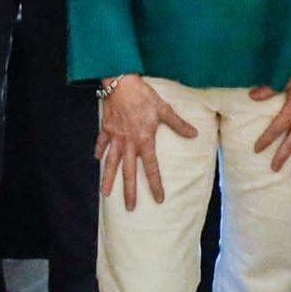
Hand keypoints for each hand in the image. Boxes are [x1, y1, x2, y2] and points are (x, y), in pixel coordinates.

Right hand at [96, 77, 177, 205]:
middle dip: (130, 191)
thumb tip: (194, 134)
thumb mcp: (164, 109)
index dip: (155, 184)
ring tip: (105, 194)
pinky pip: (101, 143)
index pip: (151, 168)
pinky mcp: (106, 128)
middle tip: (130, 208)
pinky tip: (96, 159)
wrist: (121, 83)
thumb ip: (178, 124)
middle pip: (129, 172)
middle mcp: (129, 143)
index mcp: (144, 140)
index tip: (158, 199)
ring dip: (108, 179)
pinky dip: (99, 151)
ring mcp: (115, 137)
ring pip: (111, 163)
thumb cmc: (144, 96)